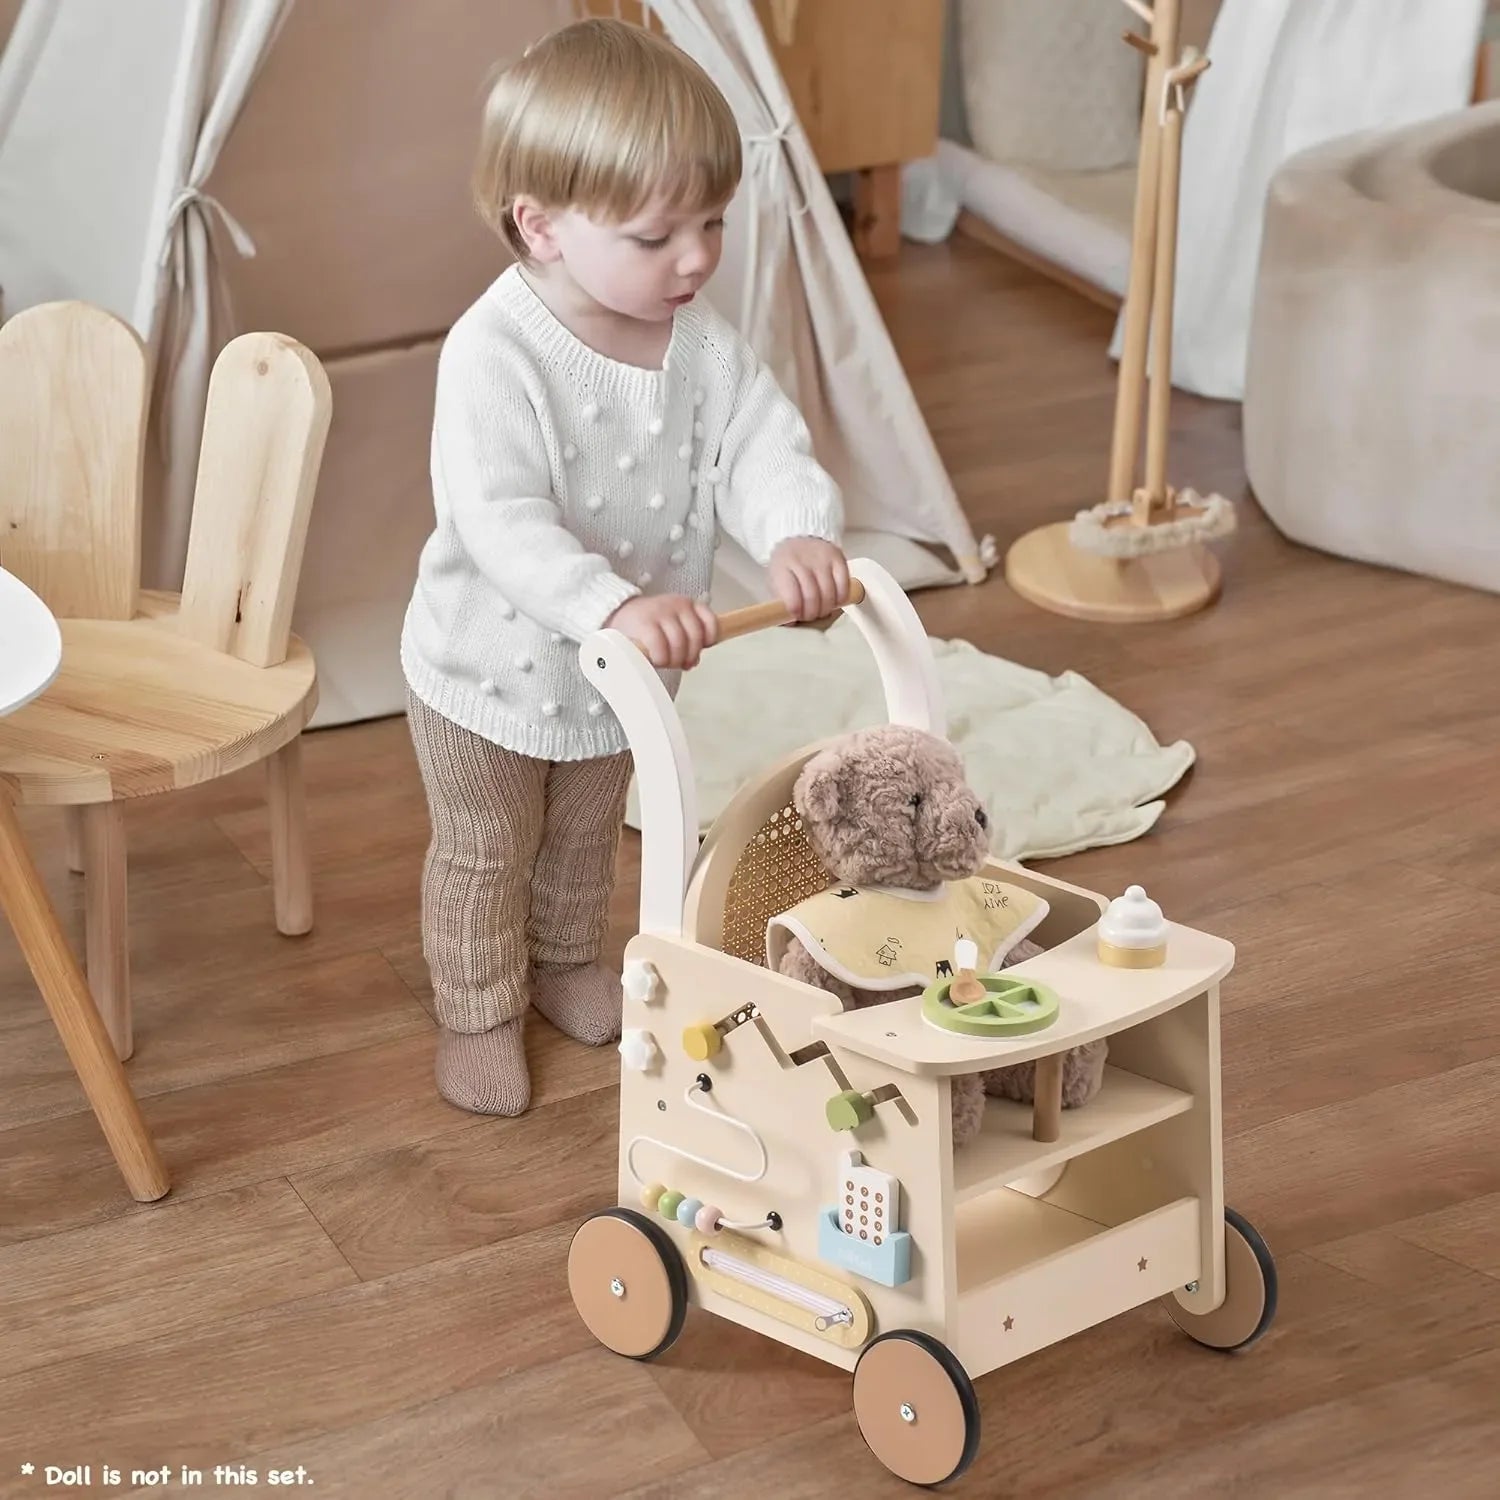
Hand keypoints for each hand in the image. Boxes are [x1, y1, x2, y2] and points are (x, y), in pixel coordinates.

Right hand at [605, 594, 719, 669]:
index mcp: (687, 604)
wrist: (617, 613)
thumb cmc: (647, 625)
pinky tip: (656, 660)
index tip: (699, 650)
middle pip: (695, 637)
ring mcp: (661, 612)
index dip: (708, 640)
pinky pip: (661, 647)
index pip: (710, 621)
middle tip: (681, 664)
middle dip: (690, 656)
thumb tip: (694, 661)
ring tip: (666, 662)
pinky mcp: (646, 623)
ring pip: (679, 644)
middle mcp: (677, 604)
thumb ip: (686, 638)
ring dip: (674, 660)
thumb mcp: (672, 625)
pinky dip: (661, 658)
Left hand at [768, 537, 849, 621]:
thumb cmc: (787, 564)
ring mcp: (822, 559)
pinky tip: (833, 600)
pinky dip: (840, 599)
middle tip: (809, 616)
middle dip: (811, 613)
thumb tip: (790, 622)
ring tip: (820, 609)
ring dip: (825, 609)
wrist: (799, 536)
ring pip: (829, 594)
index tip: (797, 616)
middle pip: (812, 597)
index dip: (796, 612)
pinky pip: (843, 587)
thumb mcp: (775, 579)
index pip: (791, 597)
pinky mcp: (838, 558)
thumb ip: (780, 601)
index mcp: (782, 568)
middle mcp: (802, 561)